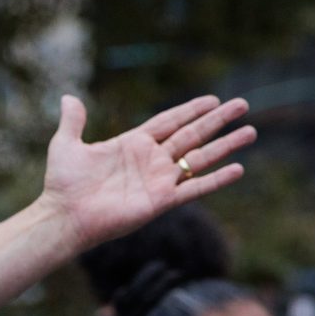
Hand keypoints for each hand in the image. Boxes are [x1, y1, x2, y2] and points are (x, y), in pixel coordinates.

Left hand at [36, 94, 254, 252]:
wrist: (64, 216)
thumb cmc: (63, 185)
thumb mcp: (66, 145)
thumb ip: (73, 122)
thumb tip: (68, 99)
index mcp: (133, 144)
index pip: (169, 122)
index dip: (191, 110)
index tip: (213, 99)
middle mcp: (151, 160)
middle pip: (192, 134)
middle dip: (217, 120)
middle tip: (243, 104)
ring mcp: (158, 180)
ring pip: (200, 158)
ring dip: (225, 145)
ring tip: (251, 132)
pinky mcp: (161, 201)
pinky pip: (194, 188)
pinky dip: (216, 179)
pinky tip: (238, 169)